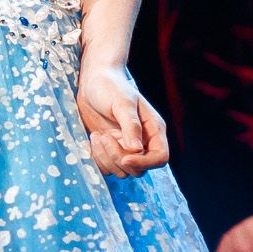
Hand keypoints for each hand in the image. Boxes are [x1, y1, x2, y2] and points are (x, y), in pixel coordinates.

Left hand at [76, 63, 169, 177]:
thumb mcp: (122, 102)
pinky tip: (93, 138)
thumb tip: (137, 149)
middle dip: (119, 158)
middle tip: (104, 137)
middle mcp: (142, 142)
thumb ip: (130, 124)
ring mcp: (125, 147)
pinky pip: (106, 167)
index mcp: (153, 130)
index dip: (144, 163)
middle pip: (139, 169)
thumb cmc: (111, 86)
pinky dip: (97, 158)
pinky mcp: (109, 149)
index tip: (125, 159)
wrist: (92, 81)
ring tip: (97, 135)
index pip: (160, 157)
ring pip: (122, 171)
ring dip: (106, 157)